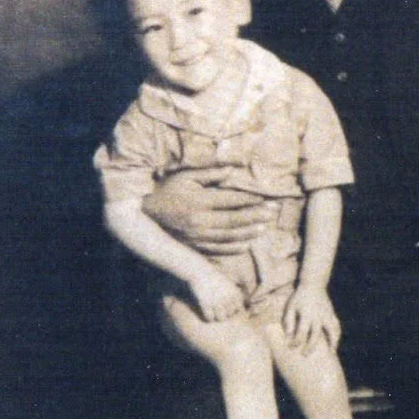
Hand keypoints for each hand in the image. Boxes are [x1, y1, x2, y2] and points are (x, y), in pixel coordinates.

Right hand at [143, 167, 272, 254]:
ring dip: (250, 232)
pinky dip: (235, 247)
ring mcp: (197, 236)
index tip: (267, 198)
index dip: (250, 200)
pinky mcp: (194, 246)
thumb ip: (210, 172)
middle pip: (234, 220)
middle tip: (274, 212)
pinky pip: (218, 250)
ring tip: (266, 227)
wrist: (144, 213)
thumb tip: (233, 169)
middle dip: (256, 216)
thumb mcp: (186, 176)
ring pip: (229, 237)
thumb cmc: (168, 189)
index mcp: (198, 201)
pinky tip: (248, 243)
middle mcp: (199, 221)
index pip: (231, 201)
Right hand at [188, 268, 243, 321]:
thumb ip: (235, 292)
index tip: (227, 308)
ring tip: (214, 314)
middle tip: (219, 311)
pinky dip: (208, 317)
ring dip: (218, 317)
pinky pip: (209, 317)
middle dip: (226, 314)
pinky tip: (207, 313)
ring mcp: (216, 301)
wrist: (200, 272)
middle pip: (231, 314)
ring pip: (221, 318)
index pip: (239, 308)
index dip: (234, 310)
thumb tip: (241, 304)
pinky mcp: (205, 303)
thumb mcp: (229, 282)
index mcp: (235, 293)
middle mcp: (228, 298)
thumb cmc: (215, 276)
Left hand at [282, 283, 340, 352]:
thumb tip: (288, 337)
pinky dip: (337, 335)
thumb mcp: (290, 307)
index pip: (301, 333)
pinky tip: (335, 342)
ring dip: (332, 342)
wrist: (314, 284)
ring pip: (332, 331)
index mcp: (306, 315)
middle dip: (310, 347)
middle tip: (305, 355)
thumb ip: (288, 322)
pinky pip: (337, 326)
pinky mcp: (332, 313)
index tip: (291, 347)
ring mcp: (327, 315)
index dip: (296, 342)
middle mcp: (318, 316)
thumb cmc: (299, 297)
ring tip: (331, 353)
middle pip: (315, 336)